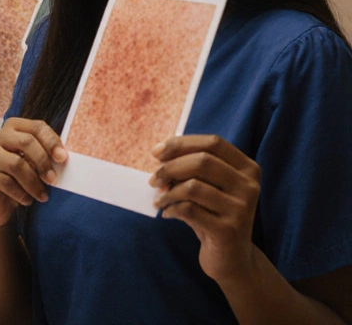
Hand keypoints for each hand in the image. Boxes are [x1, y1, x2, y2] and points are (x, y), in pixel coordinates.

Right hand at [0, 118, 66, 227]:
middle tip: (52, 179)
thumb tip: (62, 158)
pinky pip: (5, 182)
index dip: (51, 141)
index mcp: (12, 129)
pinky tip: (27, 200)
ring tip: (42, 195)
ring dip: (33, 183)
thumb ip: (44, 157)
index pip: (36, 127)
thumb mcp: (33, 165)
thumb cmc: (17, 181)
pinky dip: (21, 194)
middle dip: (43, 162)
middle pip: (26, 142)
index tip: (62, 158)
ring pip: (16, 164)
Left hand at [150, 135, 261, 282]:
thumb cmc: (213, 215)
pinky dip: (171, 209)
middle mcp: (249, 186)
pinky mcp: (228, 230)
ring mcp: (241, 209)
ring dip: (167, 192)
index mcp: (248, 169)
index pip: (213, 143)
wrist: (233, 259)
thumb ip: (191, 168)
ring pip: (193, 186)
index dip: (181, 144)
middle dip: (169, 168)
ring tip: (159, 200)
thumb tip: (160, 155)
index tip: (156, 153)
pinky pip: (189, 210)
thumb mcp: (208, 187)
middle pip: (202, 161)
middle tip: (153, 180)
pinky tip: (167, 214)